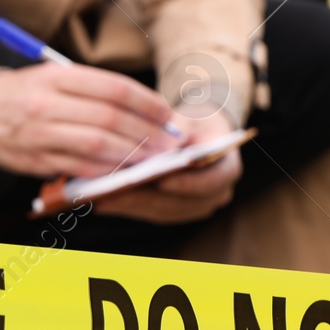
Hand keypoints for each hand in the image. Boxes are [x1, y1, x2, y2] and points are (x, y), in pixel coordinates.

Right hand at [0, 64, 181, 178]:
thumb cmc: (26, 92)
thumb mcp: (54, 75)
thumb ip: (93, 90)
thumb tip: (143, 109)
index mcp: (57, 76)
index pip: (114, 88)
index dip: (148, 103)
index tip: (168, 115)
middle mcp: (47, 103)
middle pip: (109, 118)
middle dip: (146, 132)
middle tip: (170, 144)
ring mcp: (39, 133)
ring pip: (96, 145)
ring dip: (131, 155)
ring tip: (154, 160)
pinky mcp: (34, 158)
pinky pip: (77, 167)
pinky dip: (105, 171)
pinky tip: (124, 172)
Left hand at [93, 111, 242, 223]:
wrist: (196, 134)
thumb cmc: (193, 122)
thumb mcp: (190, 117)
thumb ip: (179, 130)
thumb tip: (160, 143)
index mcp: (227, 169)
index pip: (211, 181)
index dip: (187, 183)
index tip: (162, 179)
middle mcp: (216, 195)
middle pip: (179, 203)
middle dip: (145, 197)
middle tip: (115, 191)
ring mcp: (194, 207)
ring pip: (161, 211)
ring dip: (129, 205)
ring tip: (101, 196)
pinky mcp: (173, 212)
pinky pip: (149, 212)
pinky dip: (126, 206)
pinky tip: (102, 199)